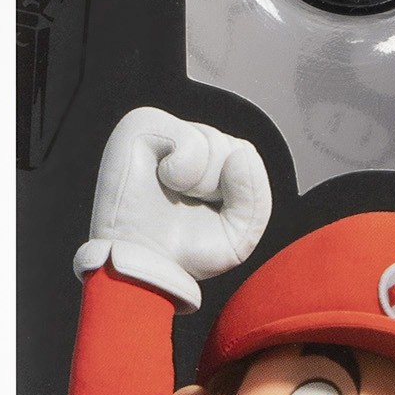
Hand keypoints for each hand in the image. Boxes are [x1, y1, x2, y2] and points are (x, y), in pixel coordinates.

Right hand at [72, 107, 271, 310]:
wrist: (144, 268)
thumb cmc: (186, 250)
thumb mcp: (241, 230)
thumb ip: (255, 193)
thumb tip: (240, 153)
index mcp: (204, 157)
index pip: (243, 154)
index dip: (237, 193)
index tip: (206, 213)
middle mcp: (182, 139)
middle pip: (230, 147)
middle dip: (218, 188)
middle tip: (185, 208)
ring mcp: (159, 130)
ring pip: (212, 142)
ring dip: (201, 182)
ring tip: (171, 197)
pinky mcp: (138, 127)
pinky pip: (188, 138)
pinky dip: (184, 169)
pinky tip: (164, 180)